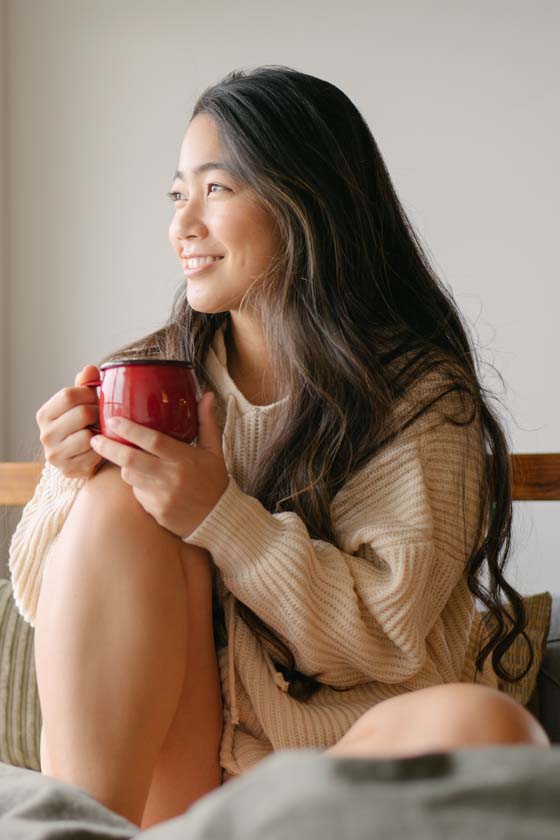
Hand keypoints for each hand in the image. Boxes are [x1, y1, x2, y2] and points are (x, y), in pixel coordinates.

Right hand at [36, 365, 105, 478]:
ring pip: (88, 436)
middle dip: (97, 413)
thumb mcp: (81, 402)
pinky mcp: (69, 469)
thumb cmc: (84, 424)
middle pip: (82, 413)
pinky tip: (100, 447)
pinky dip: (102, 450)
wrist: (84, 456)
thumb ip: (85, 385)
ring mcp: (55, 454)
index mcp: (45, 414)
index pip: (69, 395)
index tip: (95, 399)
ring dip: (100, 432)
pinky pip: (94, 455)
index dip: (89, 394)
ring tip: (100, 431)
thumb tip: (90, 369)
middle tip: (101, 417)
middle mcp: (45, 434)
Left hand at [89, 391, 228, 537]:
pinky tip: (143, 481)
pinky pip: (137, 494)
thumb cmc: (214, 481)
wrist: (218, 519)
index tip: (114, 420)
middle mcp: (171, 477)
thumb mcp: (214, 450)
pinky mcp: (155, 511)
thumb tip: (207, 396)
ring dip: (123, 466)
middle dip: (109, 448)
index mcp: (185, 459)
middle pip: (131, 460)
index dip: (130, 430)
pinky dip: (136, 485)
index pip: (153, 441)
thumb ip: (206, 422)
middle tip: (96, 438)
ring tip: (121, 457)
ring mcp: (162, 496)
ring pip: (129, 477)